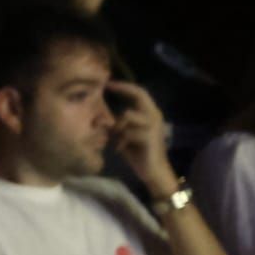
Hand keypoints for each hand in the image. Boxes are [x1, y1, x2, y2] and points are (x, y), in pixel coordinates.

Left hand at [106, 80, 175, 197]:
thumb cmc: (139, 154)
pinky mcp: (150, 137)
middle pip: (140, 95)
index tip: (109, 83)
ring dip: (117, 127)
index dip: (125, 86)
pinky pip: (127, 132)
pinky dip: (120, 141)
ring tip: (117, 140)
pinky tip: (119, 150)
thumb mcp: (123, 138)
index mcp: (149, 114)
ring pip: (127, 115)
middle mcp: (154, 115)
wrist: (153, 172)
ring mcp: (154, 125)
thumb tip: (99, 121)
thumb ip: (115, 129)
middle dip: (123, 90)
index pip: (140, 93)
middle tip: (108, 87)